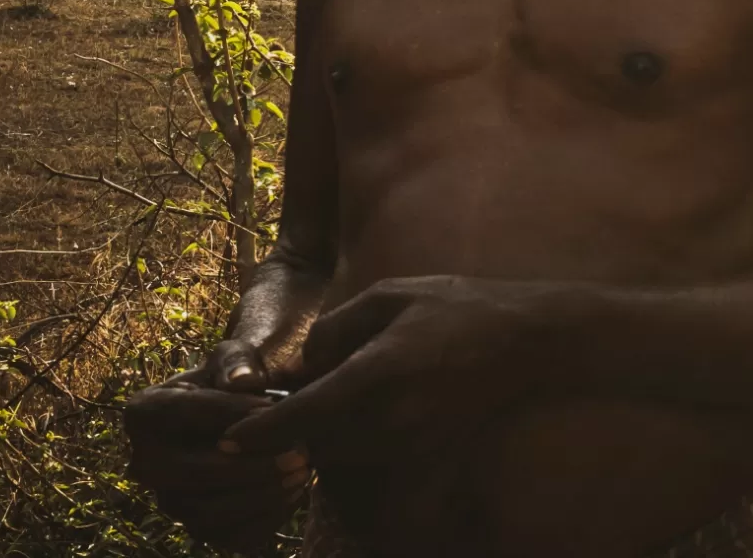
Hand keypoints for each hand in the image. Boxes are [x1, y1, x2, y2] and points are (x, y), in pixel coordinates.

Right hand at [125, 352, 309, 548]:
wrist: (234, 416)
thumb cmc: (231, 378)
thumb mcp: (233, 357)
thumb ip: (238, 362)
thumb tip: (244, 381)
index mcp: (142, 412)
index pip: (185, 413)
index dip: (231, 411)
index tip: (275, 408)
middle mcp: (144, 464)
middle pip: (196, 472)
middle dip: (252, 466)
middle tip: (299, 454)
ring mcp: (167, 501)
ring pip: (208, 514)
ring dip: (260, 498)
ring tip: (302, 475)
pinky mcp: (193, 528)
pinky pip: (224, 537)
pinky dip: (262, 522)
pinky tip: (294, 496)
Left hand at [223, 276, 527, 461]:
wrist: (522, 342)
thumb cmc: (454, 306)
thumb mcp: (389, 294)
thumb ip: (338, 325)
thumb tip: (308, 362)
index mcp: (379, 372)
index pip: (308, 414)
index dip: (264, 432)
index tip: (229, 441)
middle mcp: (393, 418)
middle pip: (319, 444)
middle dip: (291, 432)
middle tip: (280, 404)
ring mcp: (412, 441)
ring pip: (343, 456)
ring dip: (320, 439)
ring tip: (320, 402)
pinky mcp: (426, 452)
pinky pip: (373, 458)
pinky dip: (351, 443)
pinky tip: (357, 411)